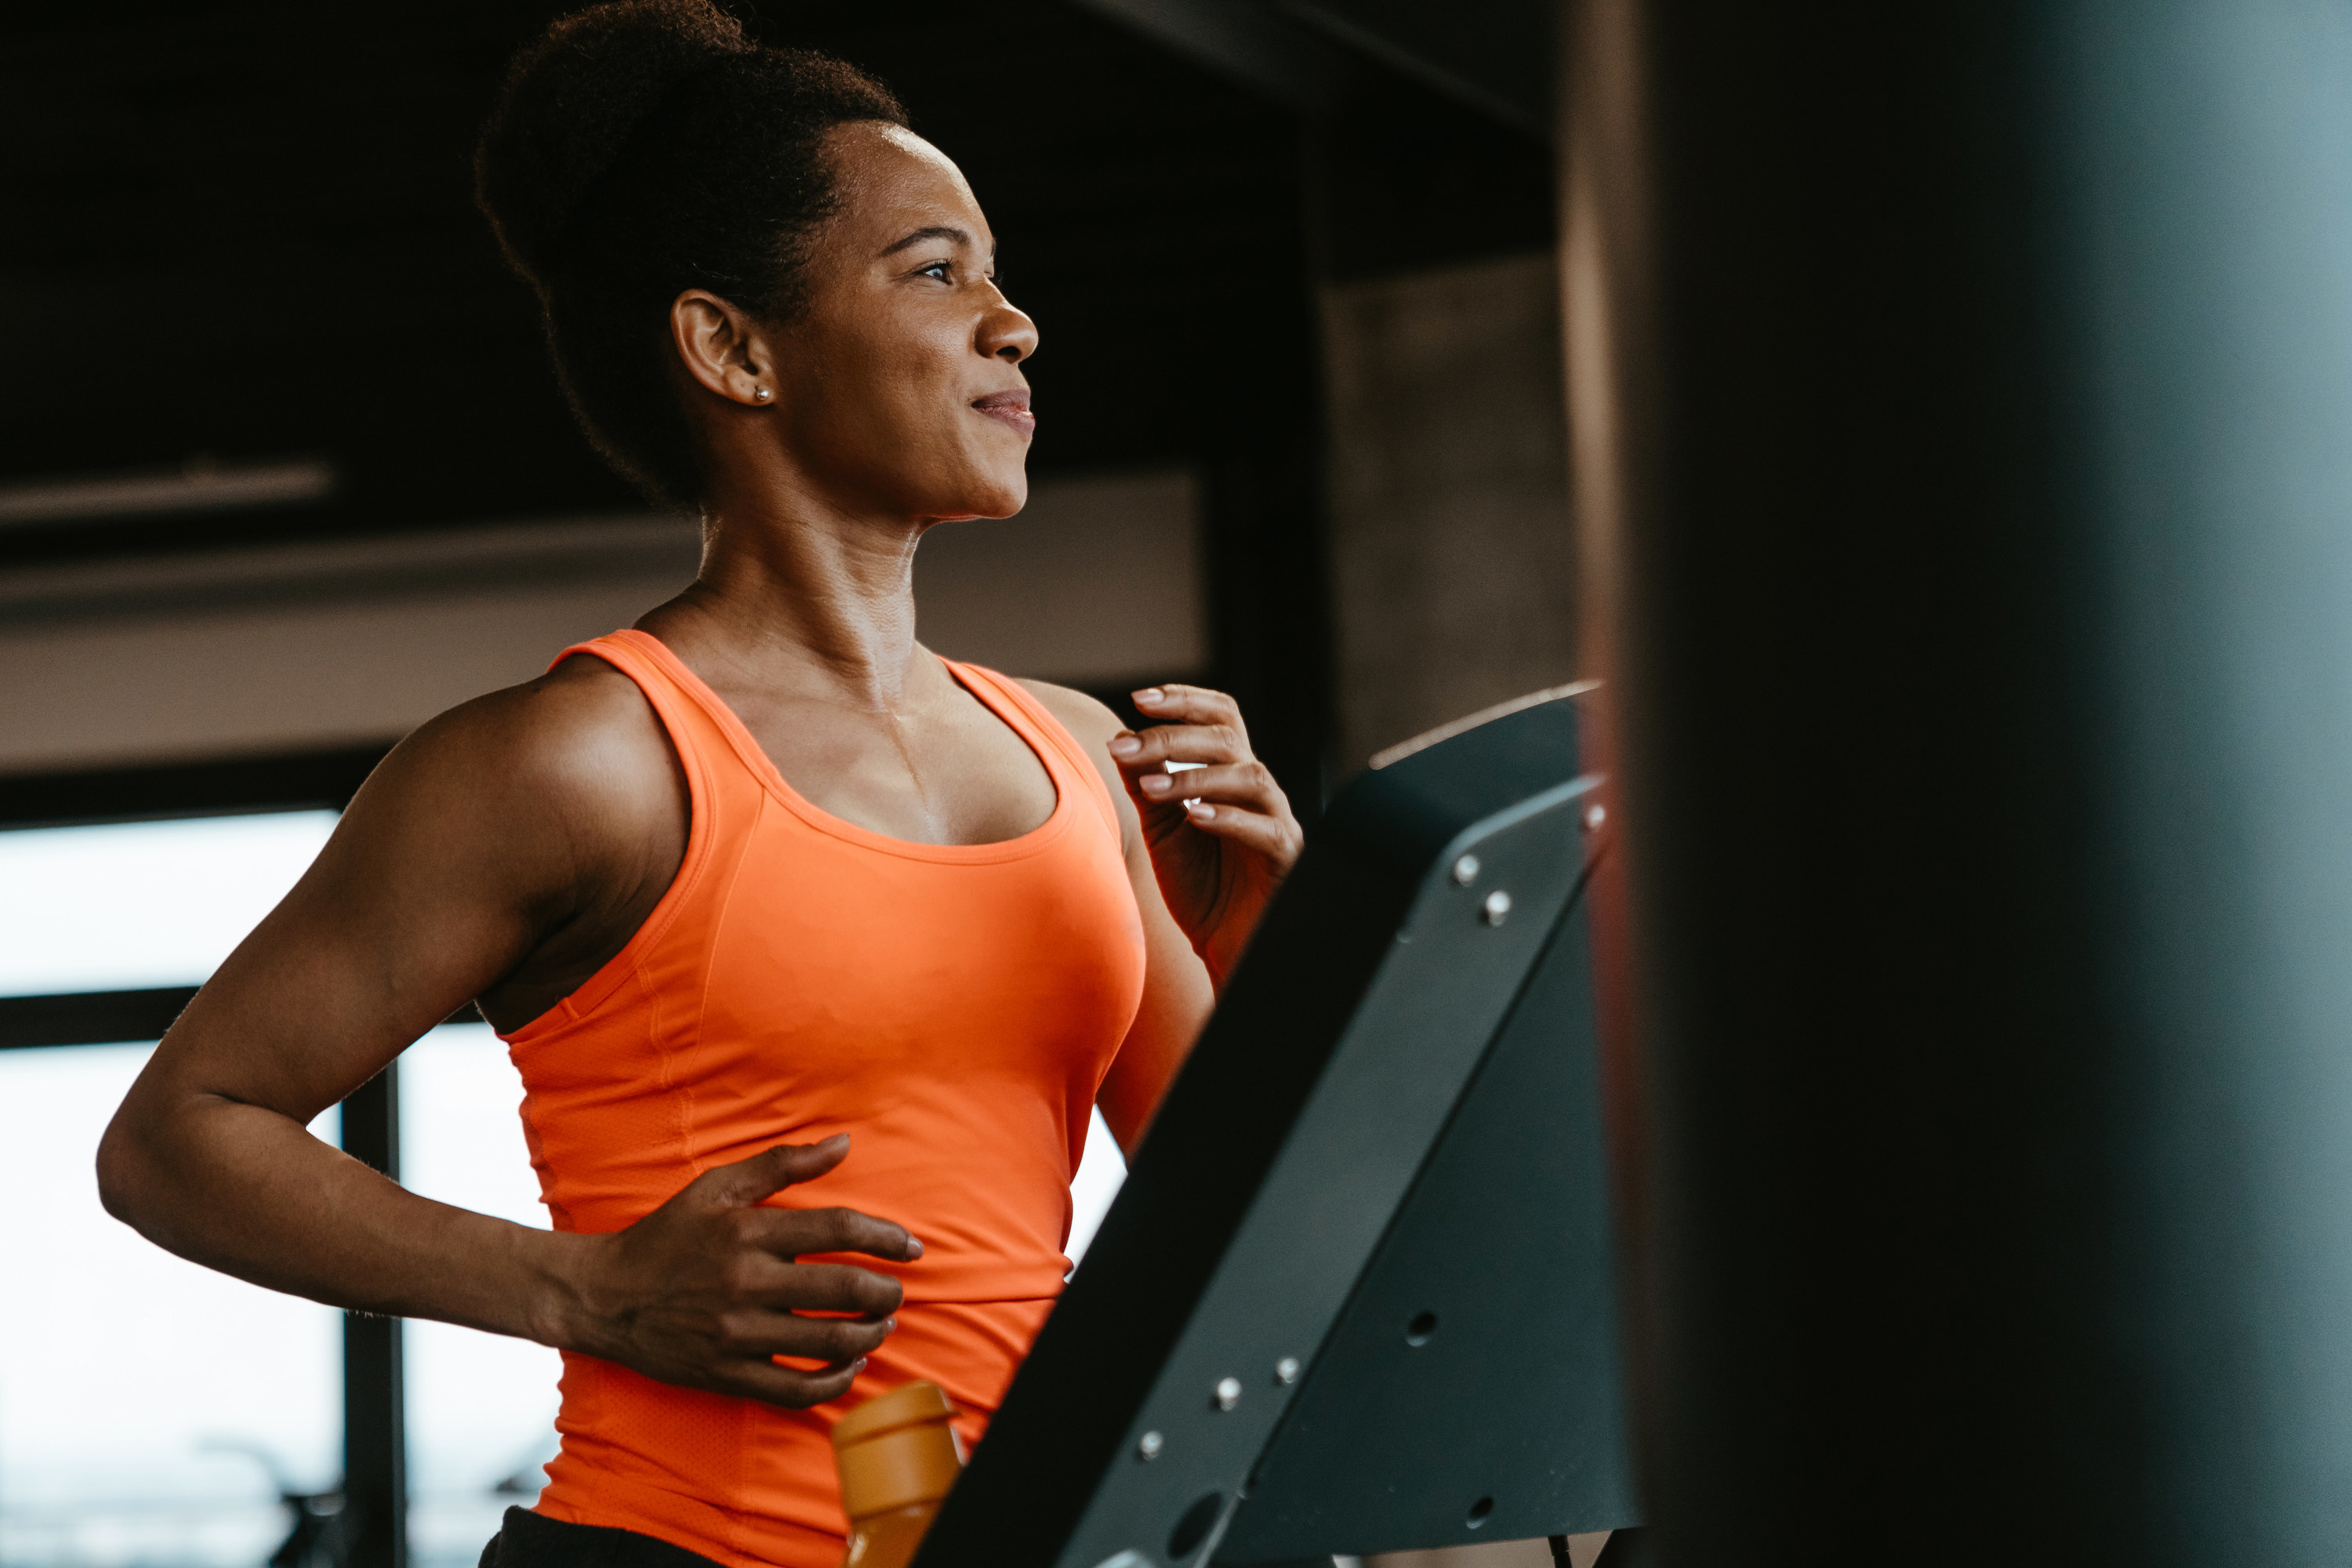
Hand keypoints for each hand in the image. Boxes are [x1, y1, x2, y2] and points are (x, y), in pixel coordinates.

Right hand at [559, 1135, 918, 1407]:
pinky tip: (849, 1366)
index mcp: (747, 1231)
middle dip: (886, 1292)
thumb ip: (782, 1163)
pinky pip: (796, 1390)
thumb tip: (844, 1143)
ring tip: (880, 1325)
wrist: (603, 1296)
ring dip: (870, 1334)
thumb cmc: (667, 1236)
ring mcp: (736, 1333)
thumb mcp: (717, 1188)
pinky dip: (835, 1382)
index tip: (911, 1247)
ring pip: (828, 1341)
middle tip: (896, 1292)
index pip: (838, 1228)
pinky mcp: (726, 1374)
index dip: (886, 1237)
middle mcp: (746, 1282)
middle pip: (844, 1289)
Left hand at [1109, 684, 1303, 983]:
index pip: (1220, 718)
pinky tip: (1193, 818)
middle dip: (1177, 732)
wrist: (1228, 949)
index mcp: (1229, 777)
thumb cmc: (1202, 889)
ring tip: (1151, 788)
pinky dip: (1229, 818)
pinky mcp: (1286, 857)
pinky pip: (1265, 828)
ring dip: (1195, 776)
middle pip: (1229, 736)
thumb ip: (1148, 788)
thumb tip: (1119, 741)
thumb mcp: (1163, 832)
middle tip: (1127, 743)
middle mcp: (1257, 791)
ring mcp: (1276, 821)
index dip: (1185, 700)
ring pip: (1250, 776)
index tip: (1139, 698)